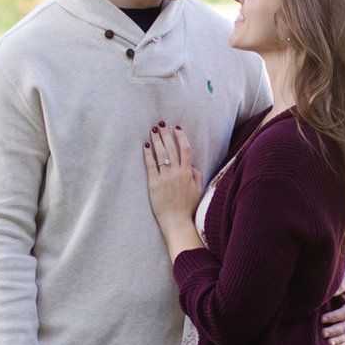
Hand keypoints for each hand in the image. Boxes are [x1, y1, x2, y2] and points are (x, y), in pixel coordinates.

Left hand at [142, 123, 204, 255]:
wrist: (177, 221)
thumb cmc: (188, 207)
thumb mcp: (198, 189)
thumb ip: (196, 174)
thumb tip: (191, 164)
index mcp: (188, 173)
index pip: (185, 149)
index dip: (181, 137)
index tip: (177, 128)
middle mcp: (177, 173)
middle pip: (171, 148)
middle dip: (166, 134)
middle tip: (161, 123)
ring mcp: (165, 178)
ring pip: (161, 154)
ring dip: (156, 140)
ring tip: (153, 129)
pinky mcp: (154, 184)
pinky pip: (151, 165)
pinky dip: (148, 154)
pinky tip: (146, 145)